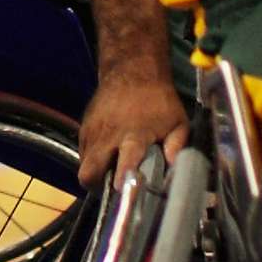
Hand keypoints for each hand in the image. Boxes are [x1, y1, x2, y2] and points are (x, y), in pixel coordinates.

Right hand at [77, 71, 189, 188]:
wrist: (132, 69)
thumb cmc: (158, 99)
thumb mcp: (178, 122)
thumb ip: (176, 148)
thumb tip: (174, 172)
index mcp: (133, 136)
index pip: (124, 163)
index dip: (123, 181)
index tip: (125, 192)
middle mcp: (108, 135)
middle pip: (89, 171)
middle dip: (98, 185)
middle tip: (114, 187)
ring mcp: (92, 131)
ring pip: (83, 164)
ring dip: (96, 172)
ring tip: (113, 171)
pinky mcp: (84, 126)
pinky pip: (82, 152)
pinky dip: (93, 159)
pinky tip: (108, 154)